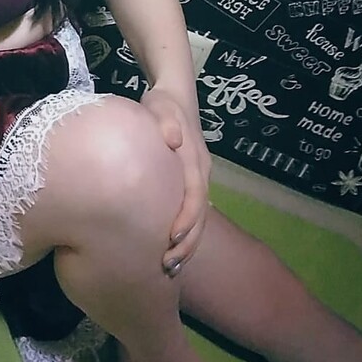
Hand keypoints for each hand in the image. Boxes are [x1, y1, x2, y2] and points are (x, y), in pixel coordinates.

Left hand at [140, 84, 211, 275]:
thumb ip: (165, 121)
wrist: (175, 94)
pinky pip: (192, 210)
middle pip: (200, 214)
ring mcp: (198, 177)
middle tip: (167, 266)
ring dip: (187, 243)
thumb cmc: (163, 103)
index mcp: (194, 159)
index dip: (186, 219)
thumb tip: (173, 140)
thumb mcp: (160, 106)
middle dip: (187, 243)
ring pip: (198, 217)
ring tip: (169, 267)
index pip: (195, 195)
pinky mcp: (190, 179)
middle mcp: (201, 172)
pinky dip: (184, 231)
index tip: (170, 238)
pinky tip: (169, 246)